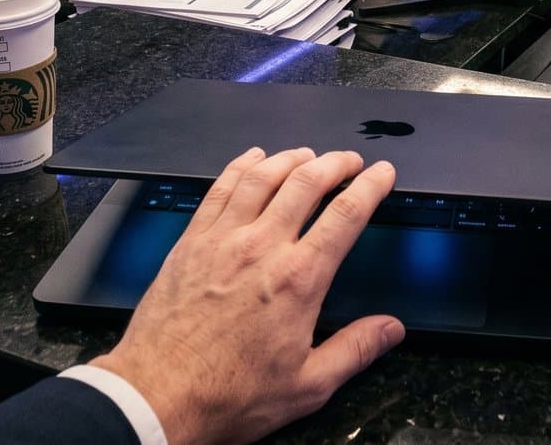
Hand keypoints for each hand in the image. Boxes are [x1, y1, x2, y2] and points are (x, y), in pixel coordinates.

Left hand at [91, 148, 402, 444]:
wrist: (159, 396)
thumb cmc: (228, 394)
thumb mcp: (307, 385)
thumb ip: (355, 350)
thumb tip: (390, 329)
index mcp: (298, 280)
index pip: (345, 215)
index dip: (369, 186)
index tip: (381, 173)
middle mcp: (261, 249)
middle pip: (305, 182)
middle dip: (334, 163)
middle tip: (348, 160)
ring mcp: (222, 240)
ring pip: (262, 177)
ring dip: (290, 158)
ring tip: (307, 153)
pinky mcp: (190, 242)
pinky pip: (219, 189)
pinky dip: (240, 166)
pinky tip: (250, 159)